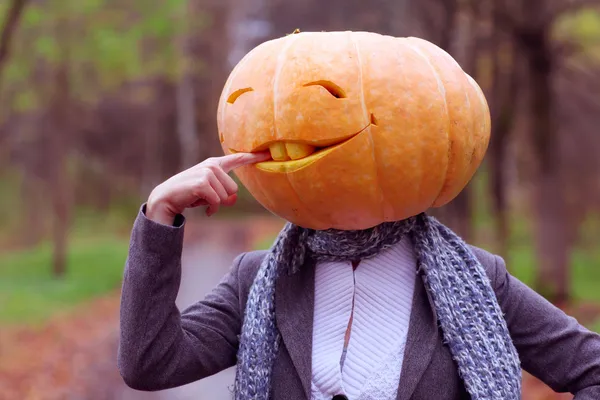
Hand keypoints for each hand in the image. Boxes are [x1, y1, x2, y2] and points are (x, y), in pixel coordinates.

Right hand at [146, 151, 270, 224]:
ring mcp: (207, 172)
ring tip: (199, 199)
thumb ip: (225, 194)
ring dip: (213, 204)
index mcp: (215, 164)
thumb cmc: (190, 194)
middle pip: (233, 190)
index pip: (238, 159)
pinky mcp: (202, 183)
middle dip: (220, 199)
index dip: (254, 157)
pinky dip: (210, 209)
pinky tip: (200, 206)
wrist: (166, 198)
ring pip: (225, 197)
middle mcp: (212, 165)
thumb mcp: (210, 193)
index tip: (268, 154)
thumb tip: (233, 198)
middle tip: (204, 197)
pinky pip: (216, 202)